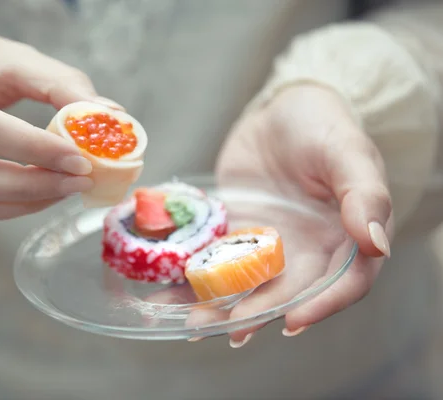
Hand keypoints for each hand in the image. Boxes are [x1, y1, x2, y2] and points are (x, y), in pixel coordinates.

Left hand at [215, 84, 392, 344]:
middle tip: (230, 330)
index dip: (322, 305)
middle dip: (260, 312)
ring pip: (249, 284)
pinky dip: (195, 279)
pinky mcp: (237, 235)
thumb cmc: (322, 125)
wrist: (280, 111)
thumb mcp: (348, 152)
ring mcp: (270, 246)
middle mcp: (310, 250)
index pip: (345, 283)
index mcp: (348, 237)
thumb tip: (378, 244)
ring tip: (192, 323)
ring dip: (222, 306)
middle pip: (289, 292)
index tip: (293, 321)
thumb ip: (365, 195)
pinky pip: (217, 262)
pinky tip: (168, 293)